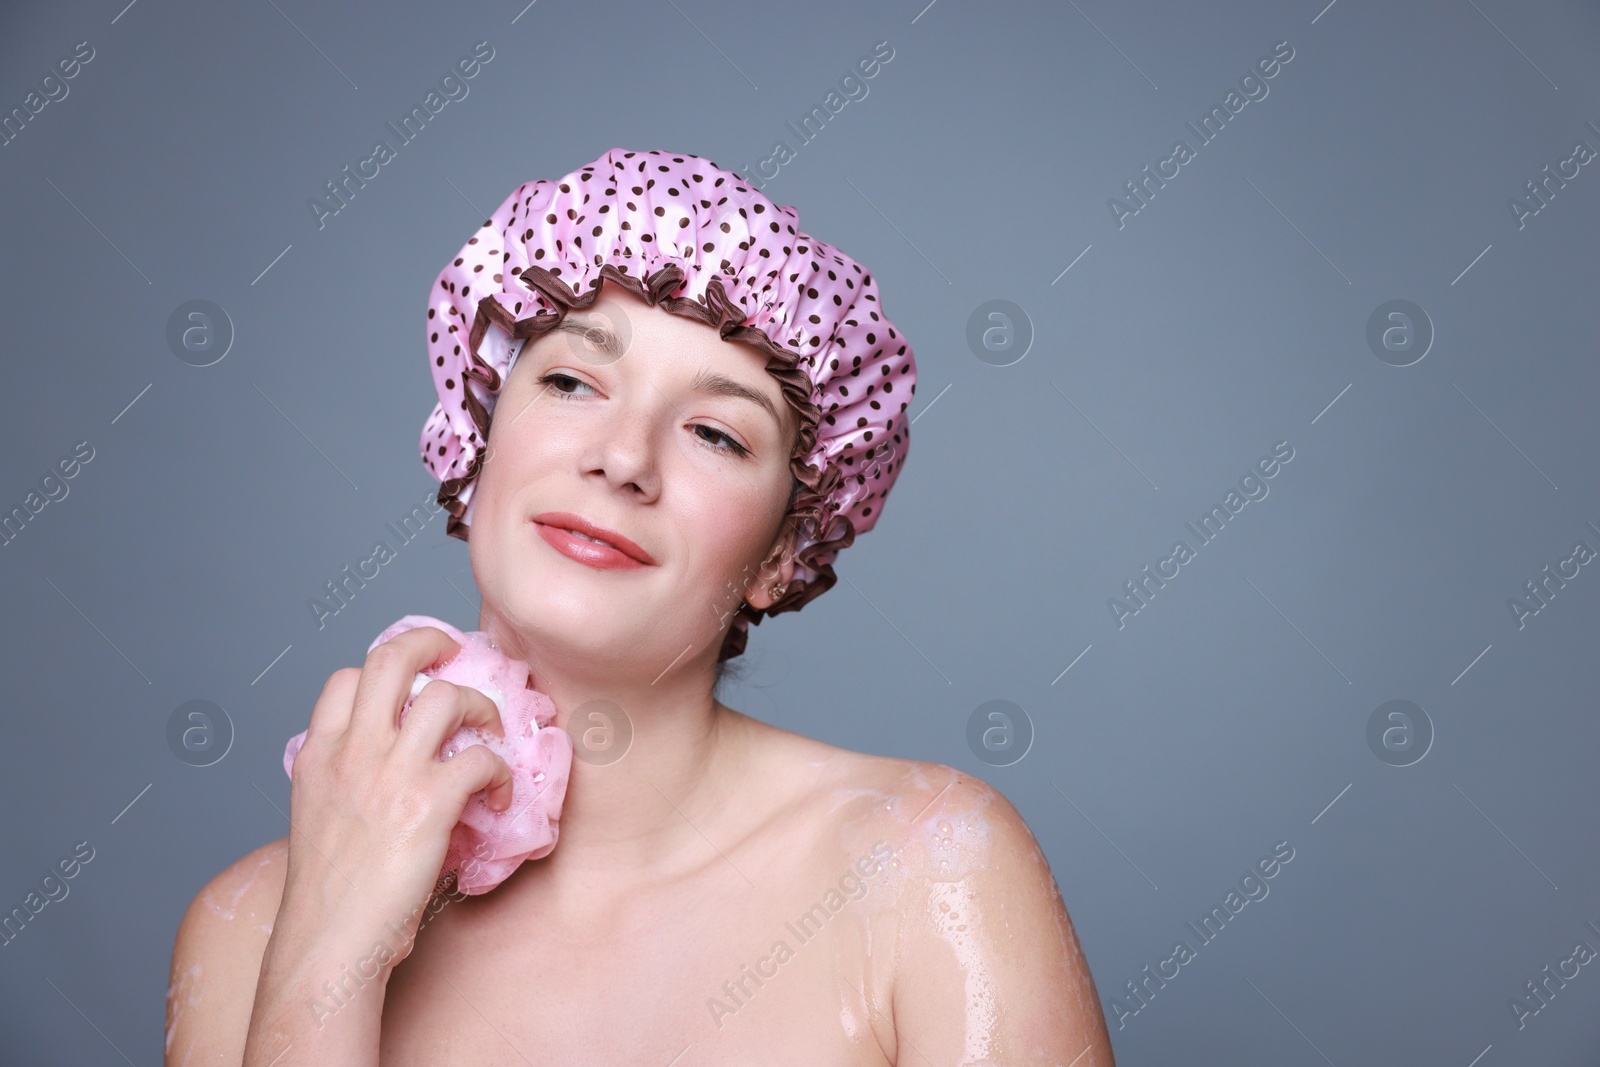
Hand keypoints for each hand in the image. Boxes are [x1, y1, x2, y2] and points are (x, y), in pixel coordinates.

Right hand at [275, 626, 512, 972]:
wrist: (328, 947)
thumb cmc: (330, 900)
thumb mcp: (320, 821)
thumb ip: (348, 783)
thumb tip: (394, 770)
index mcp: (319, 757)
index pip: (344, 679)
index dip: (385, 670)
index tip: (414, 681)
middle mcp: (351, 754)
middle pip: (391, 658)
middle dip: (433, 642)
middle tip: (459, 655)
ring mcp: (389, 775)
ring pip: (448, 697)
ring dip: (482, 709)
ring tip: (491, 735)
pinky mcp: (428, 804)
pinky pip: (482, 758)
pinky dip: (502, 772)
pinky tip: (501, 797)